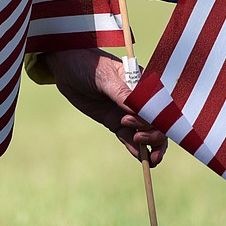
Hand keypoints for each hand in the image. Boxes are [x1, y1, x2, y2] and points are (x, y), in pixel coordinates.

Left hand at [41, 48, 167, 165]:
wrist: (66, 66)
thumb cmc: (88, 65)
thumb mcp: (104, 77)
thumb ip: (121, 94)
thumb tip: (136, 111)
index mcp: (142, 84)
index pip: (159, 105)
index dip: (159, 119)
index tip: (144, 126)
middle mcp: (138, 100)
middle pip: (156, 122)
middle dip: (155, 136)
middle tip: (139, 139)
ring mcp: (127, 112)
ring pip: (145, 133)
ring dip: (150, 147)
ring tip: (150, 160)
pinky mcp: (115, 121)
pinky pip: (128, 137)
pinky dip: (135, 148)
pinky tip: (140, 158)